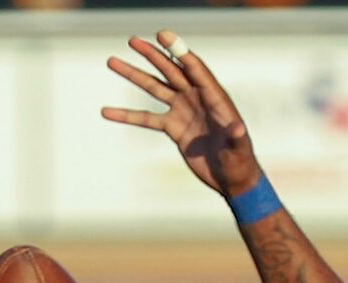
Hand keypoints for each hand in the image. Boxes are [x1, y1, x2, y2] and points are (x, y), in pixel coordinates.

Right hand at [102, 31, 261, 198]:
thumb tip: (237, 127)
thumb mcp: (239, 148)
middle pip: (171, 70)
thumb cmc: (240, 162)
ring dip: (134, 74)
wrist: (232, 180)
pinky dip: (127, 115)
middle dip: (152, 55)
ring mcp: (183, 110)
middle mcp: (196, 98)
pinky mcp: (173, 128)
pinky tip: (107, 111)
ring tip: (112, 61)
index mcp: (214, 97)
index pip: (195, 69)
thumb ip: (236, 136)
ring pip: (154, 88)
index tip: (163, 37)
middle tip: (133, 40)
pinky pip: (146, 118)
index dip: (180, 52)